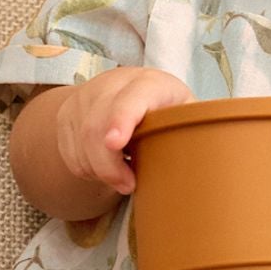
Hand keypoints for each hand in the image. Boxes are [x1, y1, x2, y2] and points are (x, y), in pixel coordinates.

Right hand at [54, 67, 194, 197]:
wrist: (128, 90)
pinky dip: (85, 168)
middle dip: (109, 165)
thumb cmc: (167, 110)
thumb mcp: (185, 115)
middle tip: (128, 185)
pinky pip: (69, 151)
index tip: (115, 143)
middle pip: (96, 126)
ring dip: (97, 170)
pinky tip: (103, 168)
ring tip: (121, 176)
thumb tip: (204, 162)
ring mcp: (84, 97)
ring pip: (80, 142)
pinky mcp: (66, 114)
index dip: (121, 119)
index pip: (131, 99)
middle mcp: (112, 84)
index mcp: (149, 84)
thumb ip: (192, 132)